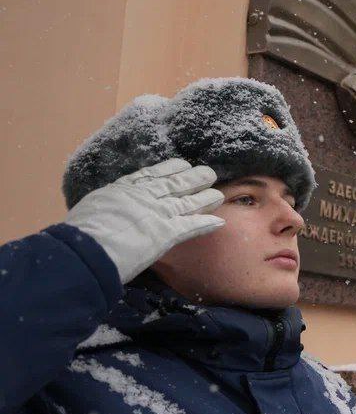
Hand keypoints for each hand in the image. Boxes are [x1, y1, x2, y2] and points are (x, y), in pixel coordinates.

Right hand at [65, 158, 224, 283]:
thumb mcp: (87, 212)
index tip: (180, 164)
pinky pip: (191, 226)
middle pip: (174, 184)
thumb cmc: (78, 235)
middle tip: (207, 172)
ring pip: (187, 202)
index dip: (168, 169)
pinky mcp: (167, 232)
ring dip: (205, 198)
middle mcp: (142, 197)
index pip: (149, 175)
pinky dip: (206, 223)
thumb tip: (101, 216)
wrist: (84, 250)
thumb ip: (103, 210)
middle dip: (192, 178)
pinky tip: (219, 221)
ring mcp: (157, 212)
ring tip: (218, 194)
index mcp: (121, 189)